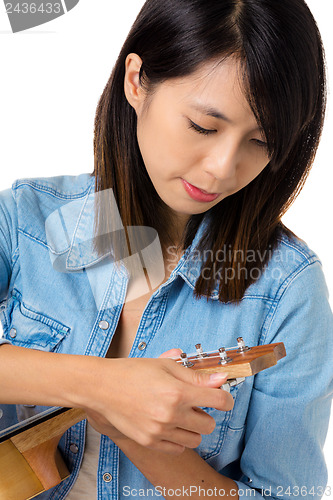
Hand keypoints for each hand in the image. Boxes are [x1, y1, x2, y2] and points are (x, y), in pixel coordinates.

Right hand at [80, 349, 233, 453]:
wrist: (103, 386)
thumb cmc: (133, 372)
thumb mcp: (166, 366)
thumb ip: (195, 375)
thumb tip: (221, 379)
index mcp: (177, 392)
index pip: (218, 401)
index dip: (225, 398)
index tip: (222, 397)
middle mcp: (171, 414)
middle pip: (209, 424)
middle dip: (206, 413)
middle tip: (194, 403)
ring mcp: (159, 431)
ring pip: (195, 439)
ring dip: (193, 428)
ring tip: (180, 415)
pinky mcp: (149, 442)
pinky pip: (178, 448)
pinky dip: (178, 438)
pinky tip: (169, 424)